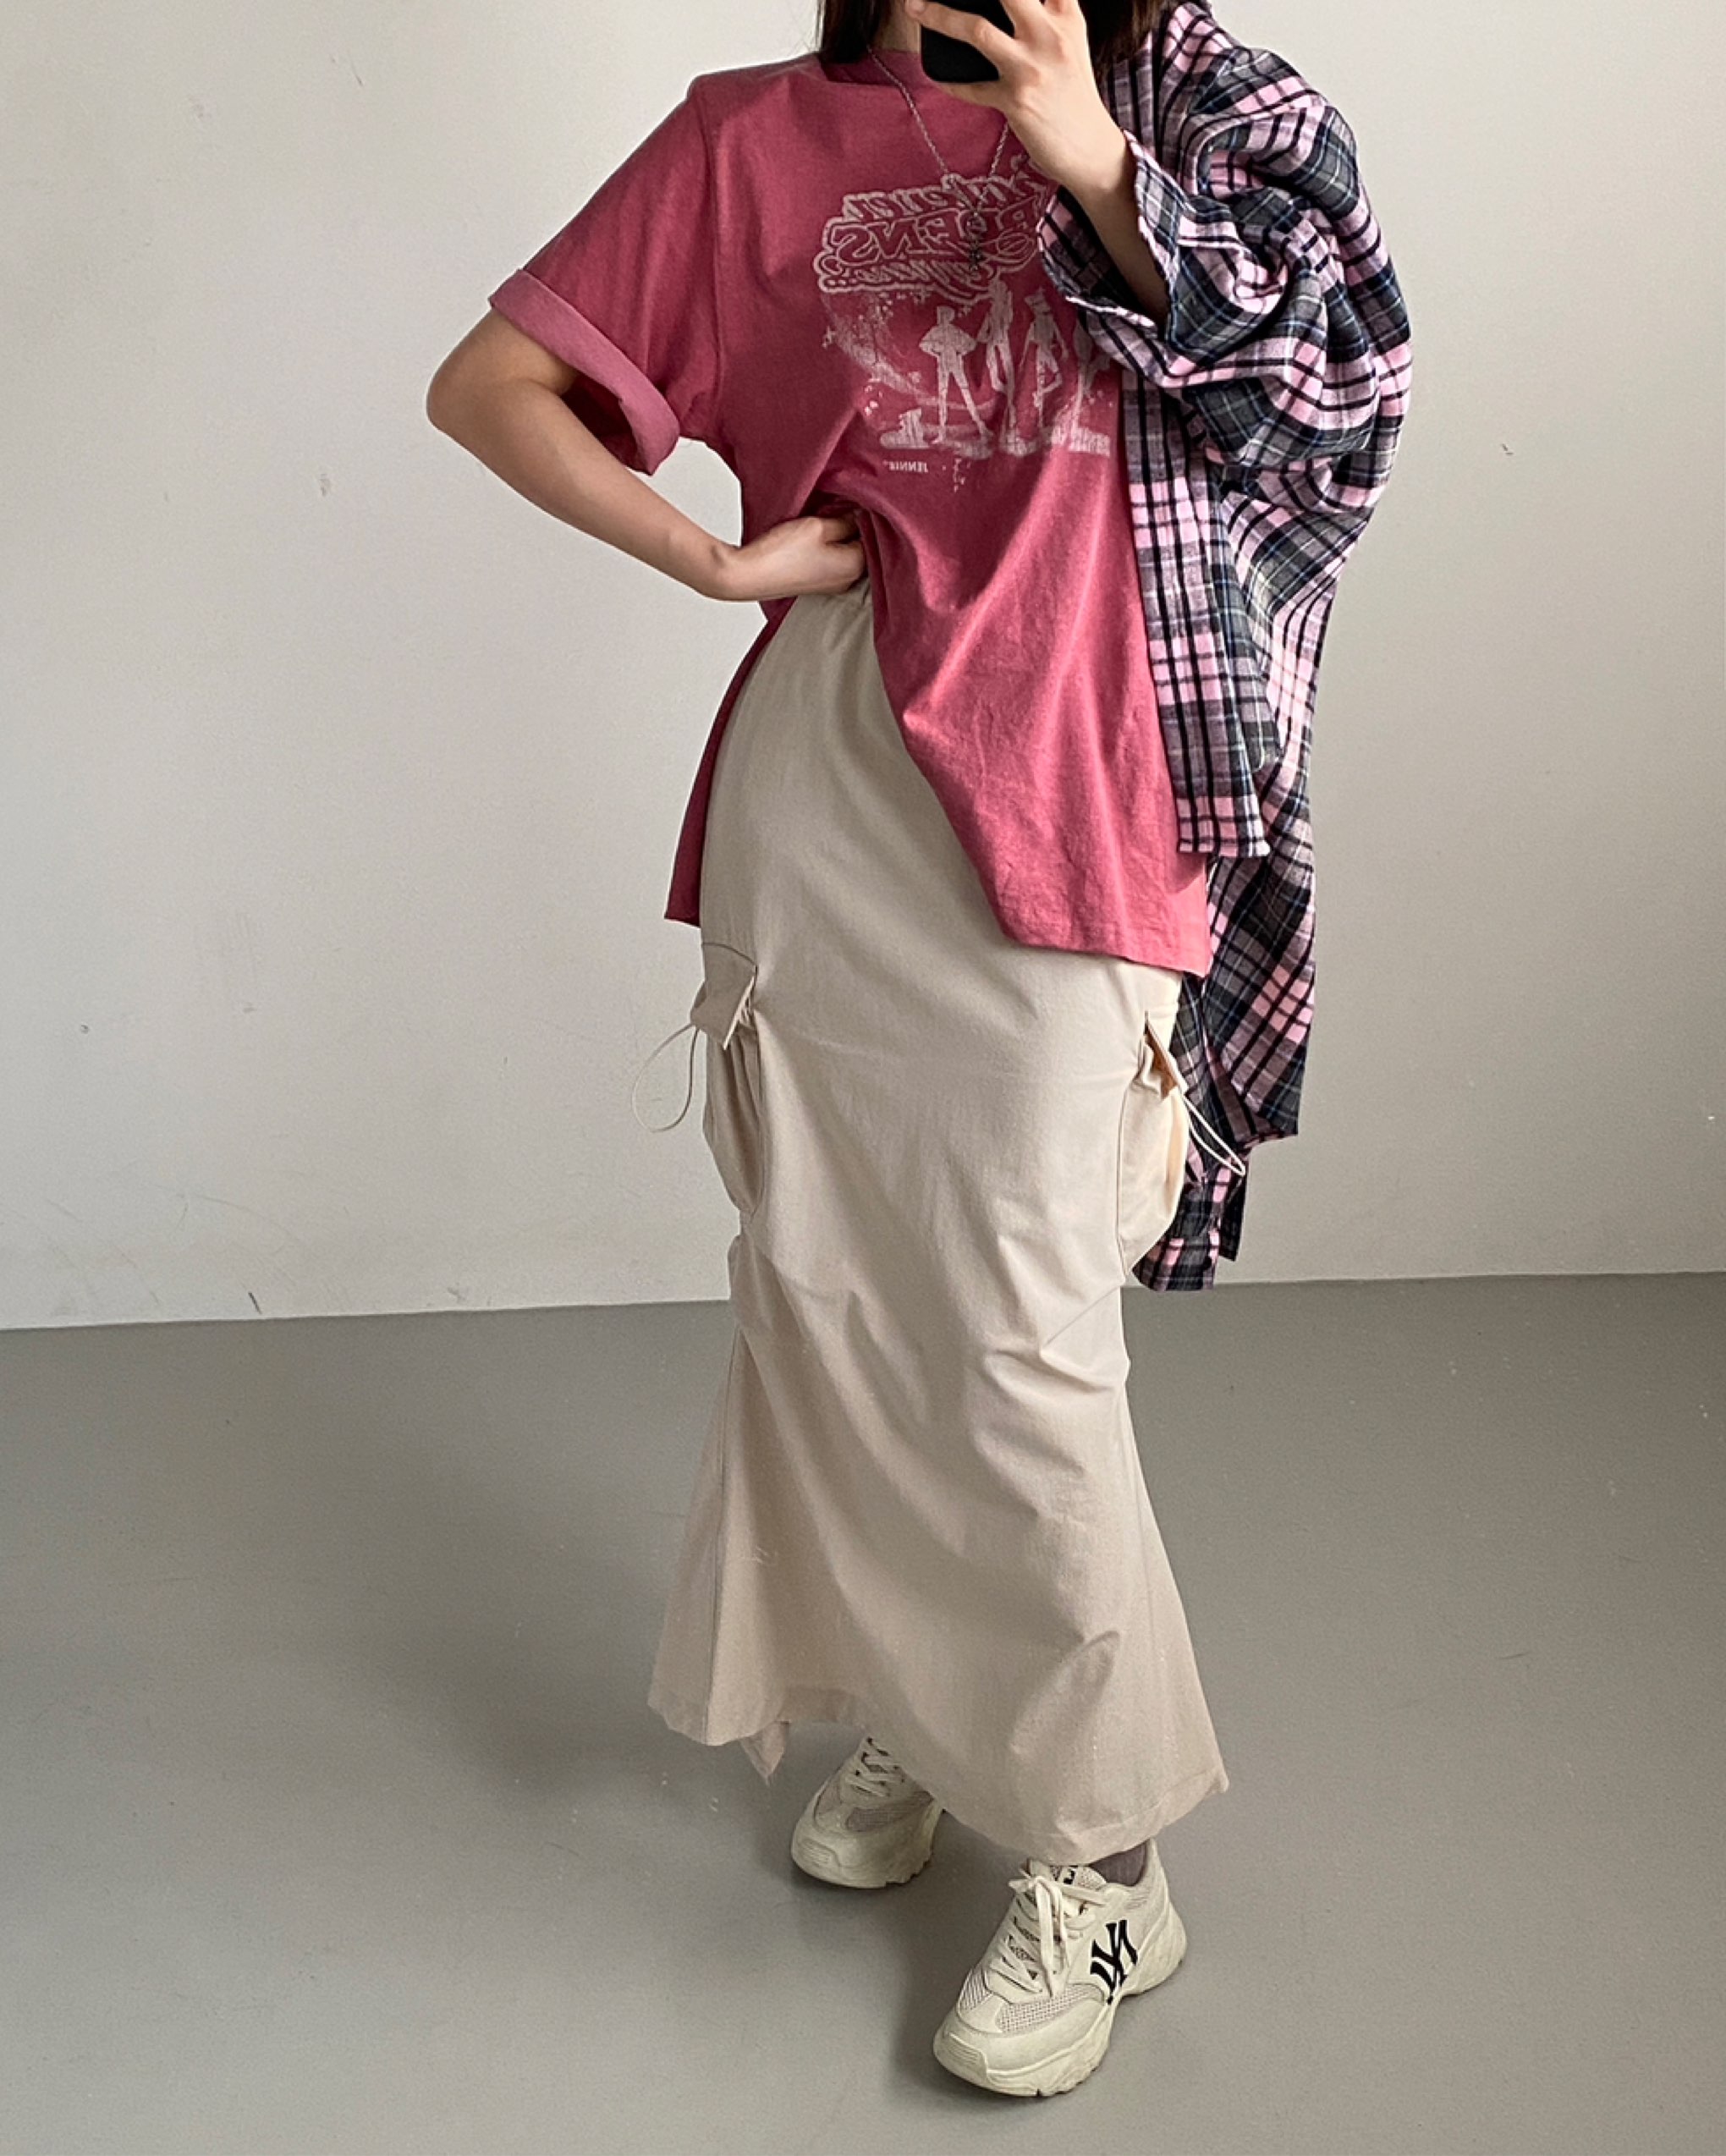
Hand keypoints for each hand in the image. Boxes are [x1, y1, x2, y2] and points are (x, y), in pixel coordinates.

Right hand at [704, 511, 866, 602]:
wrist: (749, 575)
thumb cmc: (780, 554)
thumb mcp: (818, 526)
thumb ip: (844, 519)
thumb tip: (860, 513)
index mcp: (855, 566)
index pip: (876, 536)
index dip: (870, 515)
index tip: (863, 497)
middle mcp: (848, 580)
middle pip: (864, 546)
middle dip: (858, 526)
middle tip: (848, 503)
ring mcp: (832, 584)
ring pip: (847, 553)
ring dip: (843, 535)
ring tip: (832, 515)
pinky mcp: (816, 582)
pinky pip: (833, 560)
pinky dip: (831, 546)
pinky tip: (820, 533)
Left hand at [905, 0, 1130, 200]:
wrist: (1090, 149)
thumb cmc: (1072, 93)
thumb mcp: (1069, 40)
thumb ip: (1045, 12)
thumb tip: (1001, 2)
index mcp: (1065, 15)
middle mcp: (1050, 35)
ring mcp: (1031, 69)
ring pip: (977, 29)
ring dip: (938, 16)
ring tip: (913, 7)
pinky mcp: (1016, 102)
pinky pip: (970, 88)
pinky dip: (948, 81)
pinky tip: (937, 75)